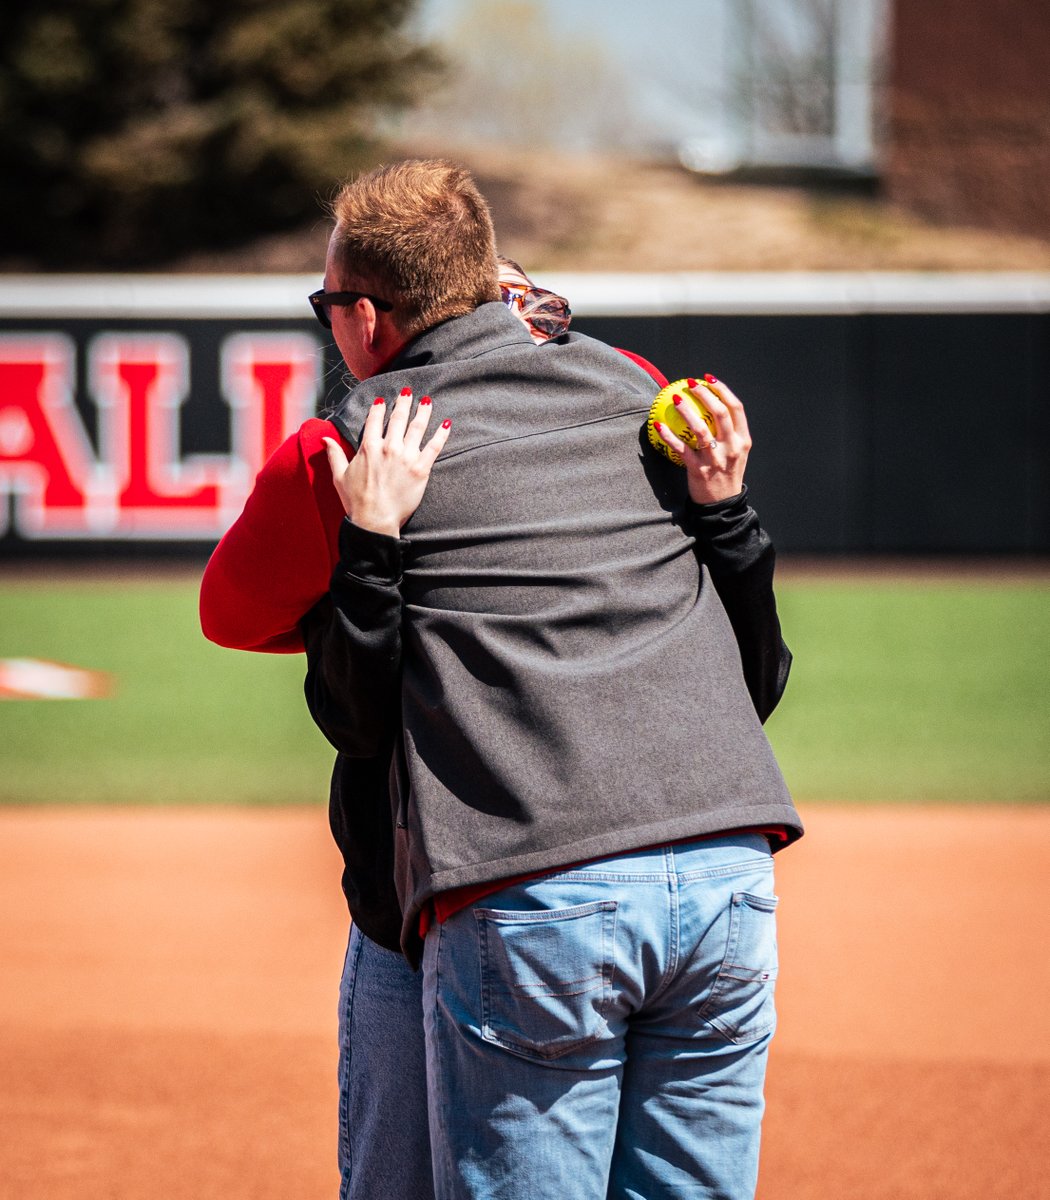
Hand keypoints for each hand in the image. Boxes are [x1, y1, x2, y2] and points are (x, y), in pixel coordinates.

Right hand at [323, 388, 451, 536]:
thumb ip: (334, 454)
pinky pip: (434, 447)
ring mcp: (406, 457)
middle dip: (403, 402)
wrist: (374, 520)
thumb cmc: (356, 501)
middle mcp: (388, 447)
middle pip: (398, 418)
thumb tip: (325, 439)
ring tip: (427, 401)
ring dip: (423, 412)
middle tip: (408, 392)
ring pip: (417, 427)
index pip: (374, 420)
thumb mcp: (339, 476)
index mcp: (368, 447)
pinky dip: (441, 434)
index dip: (379, 408)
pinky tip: (446, 424)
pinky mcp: (421, 469)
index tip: (382, 400)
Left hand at [653, 375, 750, 504]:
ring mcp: (716, 459)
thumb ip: (728, 433)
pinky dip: (668, 436)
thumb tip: (710, 406)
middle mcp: (732, 447)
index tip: (708, 379)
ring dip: (687, 411)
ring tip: (676, 398)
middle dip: (705, 394)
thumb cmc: (725, 474)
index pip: (736, 408)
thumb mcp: (735, 453)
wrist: (722, 506)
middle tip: (690, 383)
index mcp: (743, 440)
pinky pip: (681, 449)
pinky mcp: (699, 470)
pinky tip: (658, 425)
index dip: (723, 390)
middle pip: (720, 413)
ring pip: (701, 429)